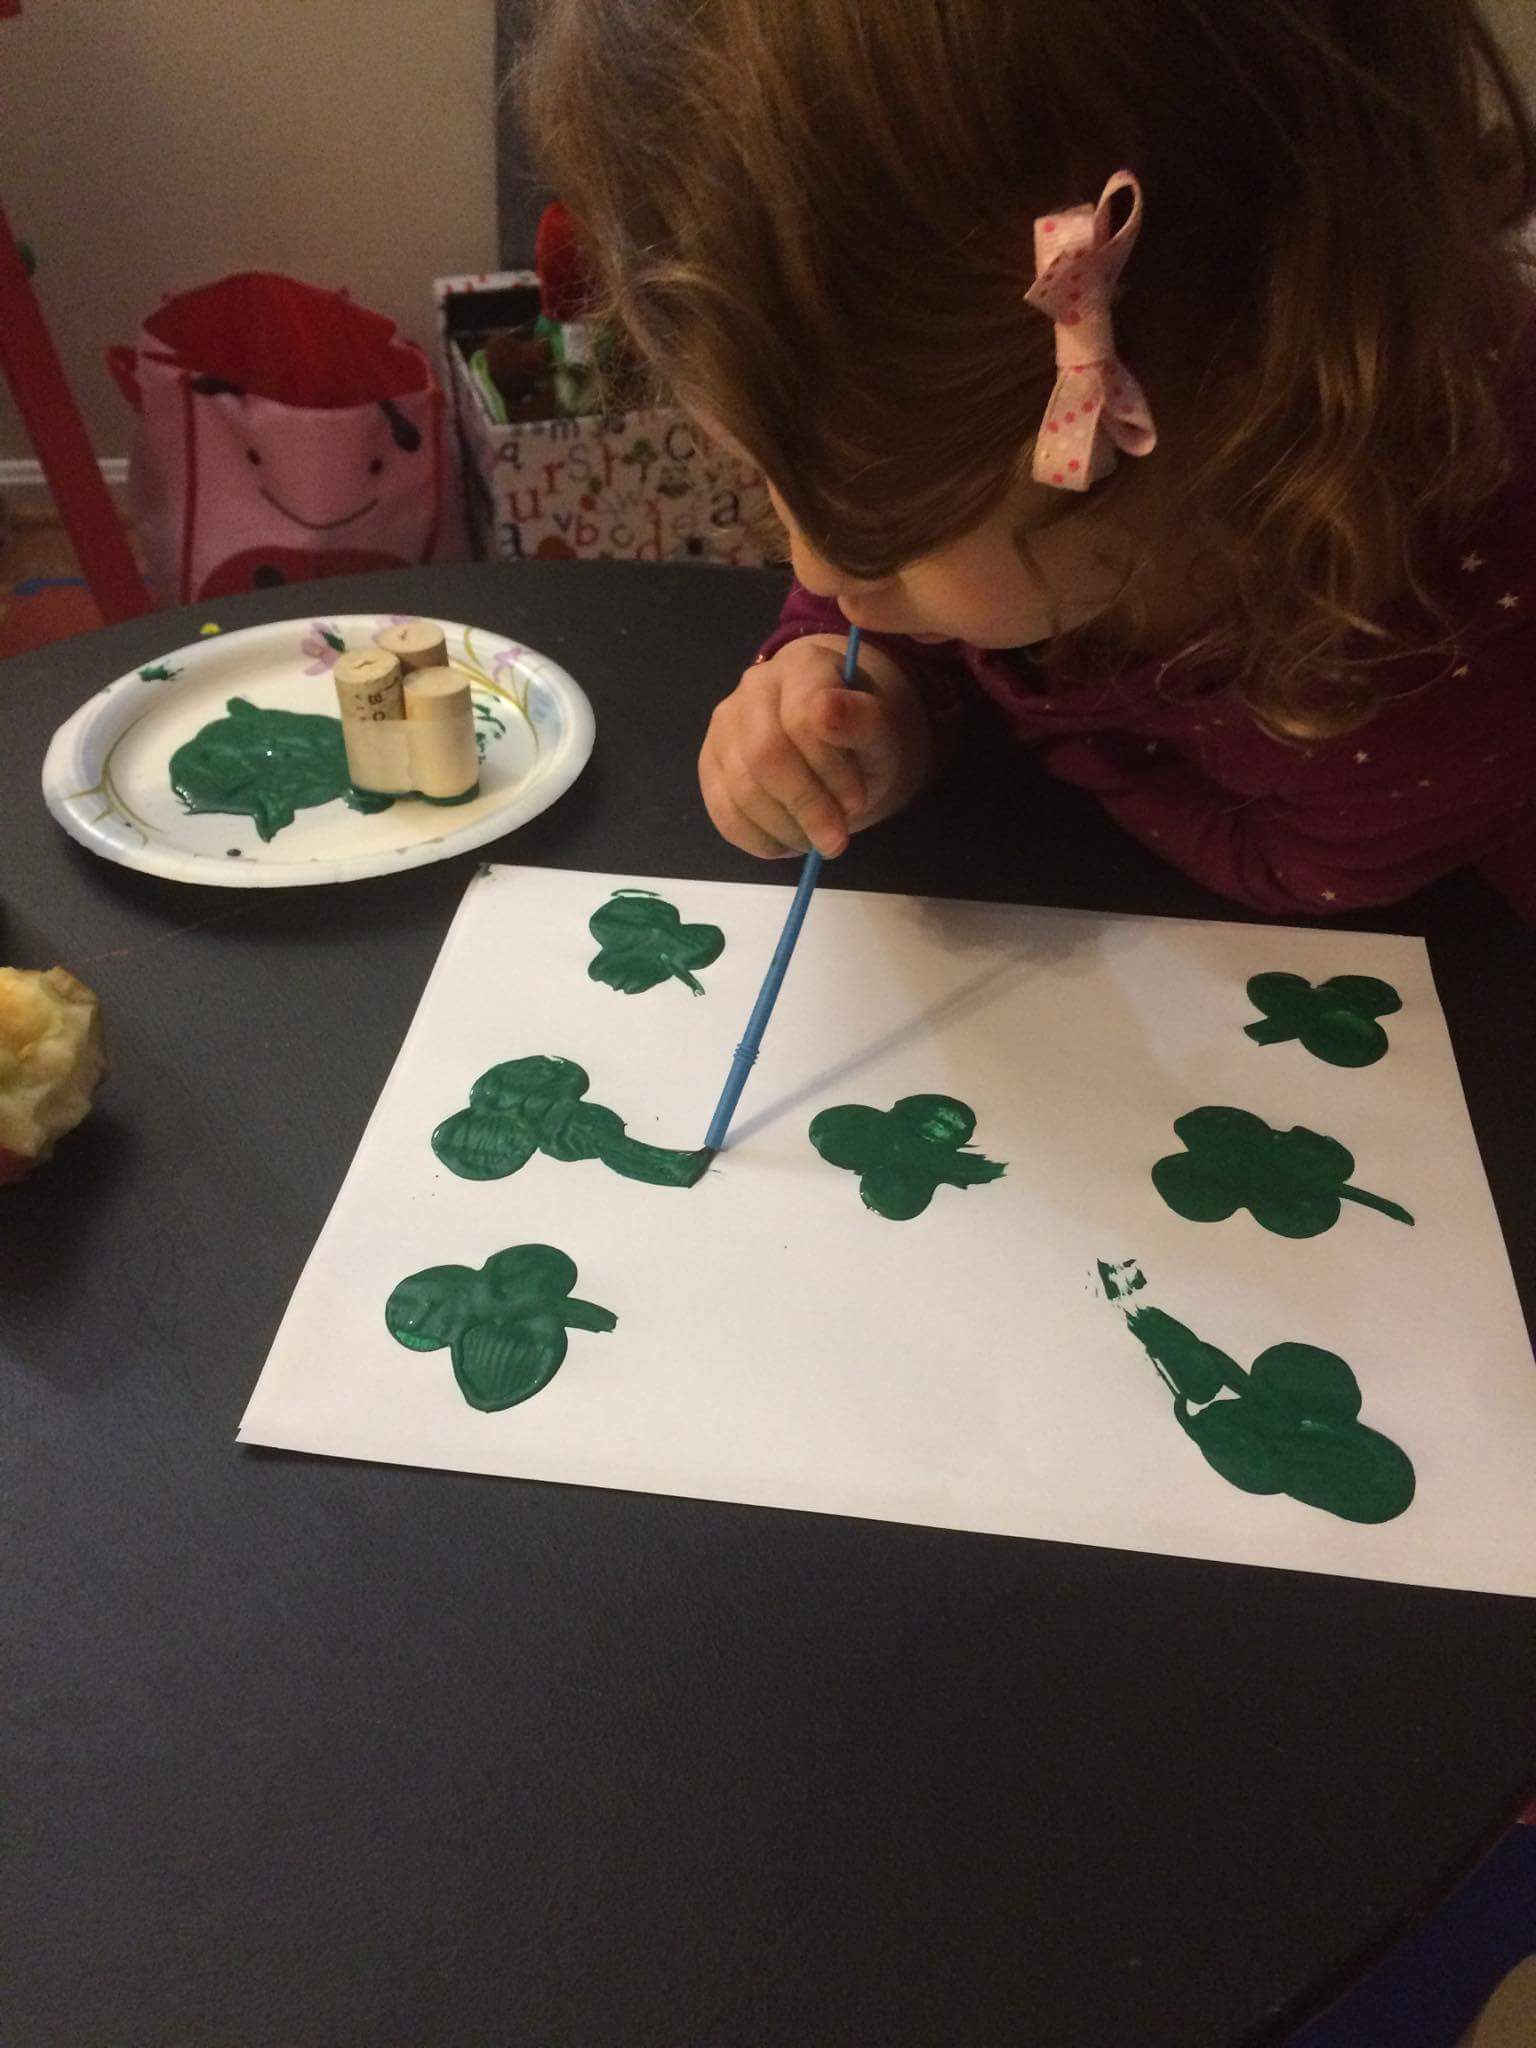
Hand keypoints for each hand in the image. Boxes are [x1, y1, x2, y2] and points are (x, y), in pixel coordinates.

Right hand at [699, 634, 929, 858]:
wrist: (831, 737)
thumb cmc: (857, 735)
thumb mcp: (880, 731)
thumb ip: (863, 721)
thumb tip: (826, 712)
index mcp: (802, 667)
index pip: (802, 717)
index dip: (830, 769)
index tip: (857, 802)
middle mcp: (753, 688)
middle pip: (764, 754)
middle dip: (805, 806)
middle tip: (835, 840)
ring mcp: (723, 727)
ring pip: (740, 789)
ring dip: (785, 828)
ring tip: (817, 839)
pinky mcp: (710, 766)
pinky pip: (724, 814)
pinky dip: (761, 841)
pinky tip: (791, 841)